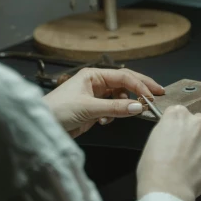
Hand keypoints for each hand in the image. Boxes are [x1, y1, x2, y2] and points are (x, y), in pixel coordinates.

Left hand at [43, 68, 163, 138]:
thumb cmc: (57, 110)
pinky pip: (112, 109)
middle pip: (124, 83)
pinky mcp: (93, 110)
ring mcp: (95, 97)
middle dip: (141, 89)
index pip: (123, 76)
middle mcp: (95, 83)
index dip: (140, 85)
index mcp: (93, 75)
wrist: (42, 126)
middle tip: (159, 94)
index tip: (152, 96)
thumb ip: (115, 107)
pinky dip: (114, 115)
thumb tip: (139, 106)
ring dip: (125, 105)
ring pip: (120, 97)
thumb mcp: (89, 108)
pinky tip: (106, 121)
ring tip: (129, 112)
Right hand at [137, 106, 200, 200]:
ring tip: (195, 162)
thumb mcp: (153, 139)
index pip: (179, 113)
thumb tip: (174, 134)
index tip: (174, 137)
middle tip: (185, 150)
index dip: (176, 127)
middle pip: (199, 122)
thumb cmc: (152, 166)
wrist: (167, 188)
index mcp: (178, 114)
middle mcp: (198, 122)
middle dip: (194, 133)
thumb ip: (167, 130)